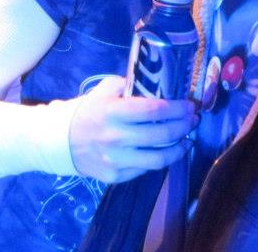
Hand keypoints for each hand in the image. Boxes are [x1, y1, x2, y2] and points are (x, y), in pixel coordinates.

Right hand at [68, 76, 196, 183]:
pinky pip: (146, 169)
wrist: (63, 141)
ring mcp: (116, 160)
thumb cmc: (90, 110)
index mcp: (113, 112)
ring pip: (158, 158)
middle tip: (194, 119)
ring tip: (188, 139)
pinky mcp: (116, 176)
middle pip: (161, 134)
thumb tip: (159, 81)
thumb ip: (130, 84)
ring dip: (179, 148)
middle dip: (184, 126)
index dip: (176, 108)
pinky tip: (169, 151)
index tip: (189, 105)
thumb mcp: (105, 89)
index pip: (153, 110)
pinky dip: (161, 160)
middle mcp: (115, 137)